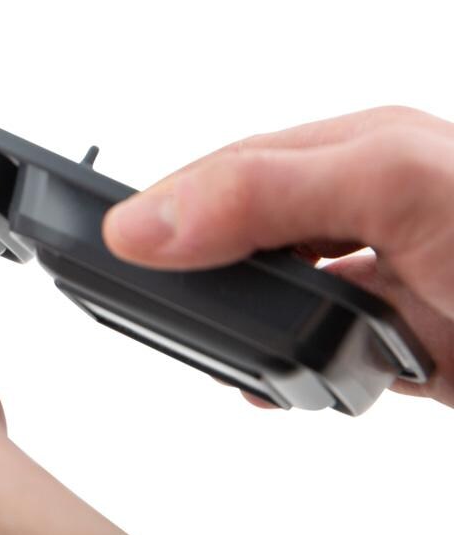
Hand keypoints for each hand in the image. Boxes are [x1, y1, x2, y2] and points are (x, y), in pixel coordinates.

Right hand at [102, 105, 453, 408]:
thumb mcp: (389, 186)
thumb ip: (266, 193)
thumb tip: (147, 224)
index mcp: (356, 149)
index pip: (234, 166)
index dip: (169, 202)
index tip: (115, 244)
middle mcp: (369, 208)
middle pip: (251, 230)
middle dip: (196, 263)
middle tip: (143, 297)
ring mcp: (395, 278)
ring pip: (289, 295)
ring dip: (242, 321)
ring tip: (196, 342)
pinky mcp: (418, 344)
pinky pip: (335, 355)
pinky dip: (294, 372)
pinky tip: (270, 384)